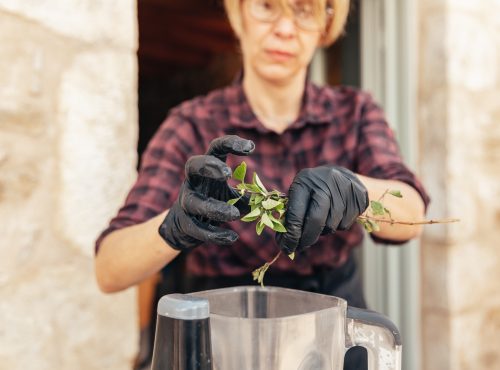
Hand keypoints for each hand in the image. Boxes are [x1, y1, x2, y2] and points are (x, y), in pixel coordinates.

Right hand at [159, 135, 254, 250]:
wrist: (184, 227)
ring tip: (234, 215)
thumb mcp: (234, 197)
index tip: (251, 147)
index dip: (230, 143)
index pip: (215, 148)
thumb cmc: (215, 204)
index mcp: (208, 169)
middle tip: (227, 173)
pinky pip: (198, 229)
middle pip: (193, 165)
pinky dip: (215, 234)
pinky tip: (232, 237)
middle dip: (209, 167)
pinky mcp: (185, 223)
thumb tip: (278, 199)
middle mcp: (193, 182)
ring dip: (214, 208)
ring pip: (194, 202)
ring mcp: (186, 202)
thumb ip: (252, 196)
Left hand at [276, 166, 368, 253]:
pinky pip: (344, 225)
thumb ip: (292, 213)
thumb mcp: (300, 192)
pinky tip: (335, 215)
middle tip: (300, 247)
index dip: (291, 234)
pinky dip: (337, 226)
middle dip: (307, 238)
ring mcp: (344, 189)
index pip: (296, 213)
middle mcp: (325, 182)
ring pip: (331, 226)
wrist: (342, 175)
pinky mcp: (358, 198)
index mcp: (305, 180)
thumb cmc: (313, 188)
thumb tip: (285, 241)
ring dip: (323, 231)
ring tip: (321, 220)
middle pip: (316, 221)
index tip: (286, 248)